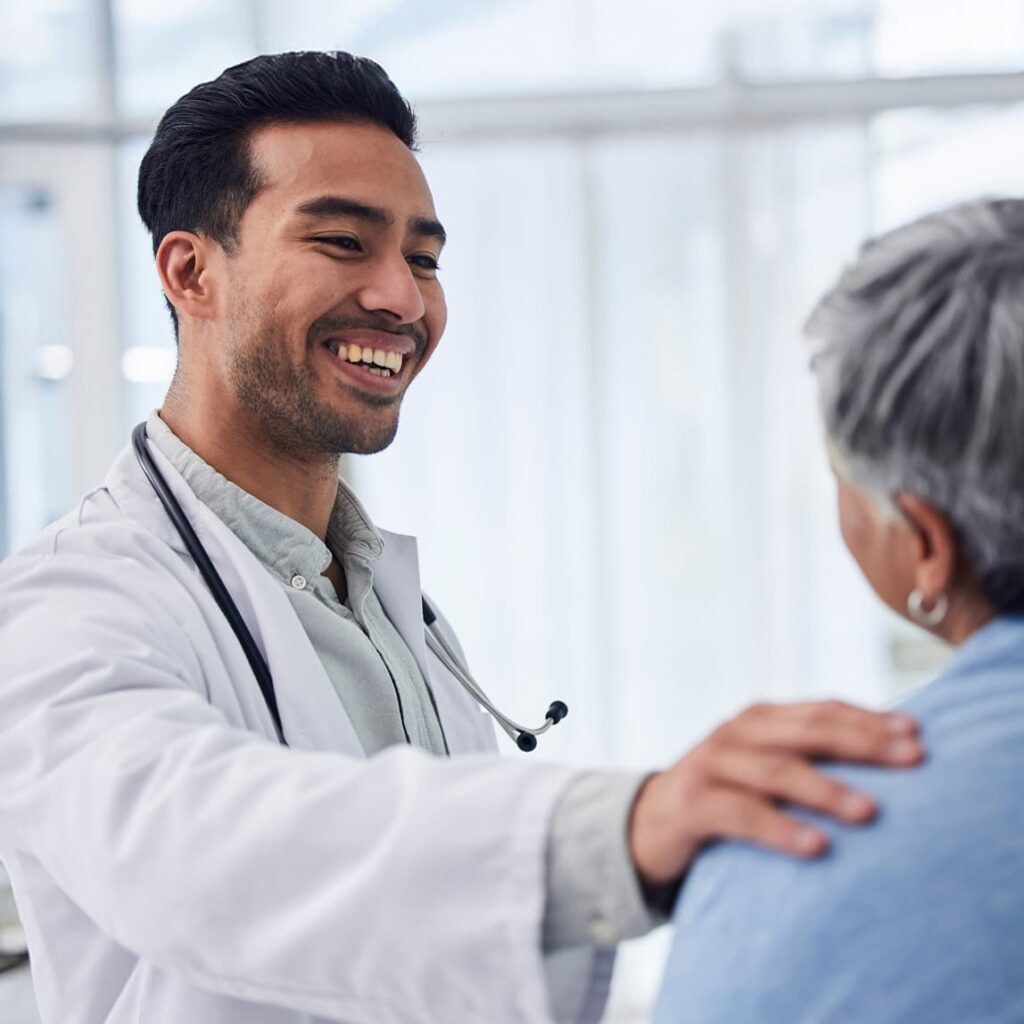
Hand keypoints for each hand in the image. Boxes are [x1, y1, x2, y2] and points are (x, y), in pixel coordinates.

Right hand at [629, 700, 923, 885]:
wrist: (647, 825)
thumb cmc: (723, 797)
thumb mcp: (761, 769)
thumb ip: (805, 759)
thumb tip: (886, 761)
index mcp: (759, 719)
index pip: (821, 710)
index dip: (869, 718)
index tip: (916, 734)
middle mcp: (736, 733)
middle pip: (807, 732)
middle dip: (863, 743)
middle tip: (912, 759)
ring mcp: (711, 765)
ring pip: (777, 771)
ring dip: (826, 790)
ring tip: (870, 812)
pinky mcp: (692, 803)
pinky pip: (743, 814)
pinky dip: (782, 830)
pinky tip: (818, 847)